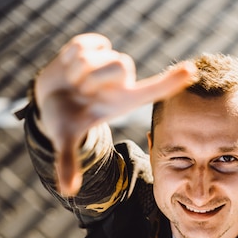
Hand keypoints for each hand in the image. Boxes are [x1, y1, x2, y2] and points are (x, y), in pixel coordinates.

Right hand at [35, 33, 196, 194]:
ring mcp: (109, 60)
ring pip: (99, 57)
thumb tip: (68, 192)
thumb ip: (68, 163)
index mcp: (123, 101)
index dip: (171, 81)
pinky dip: (70, 56)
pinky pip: (84, 45)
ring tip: (74, 83)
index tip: (192, 71)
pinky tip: (69, 67)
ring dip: (78, 71)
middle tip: (81, 92)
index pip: (154, 90)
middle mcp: (121, 81)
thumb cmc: (63, 119)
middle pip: (121, 66)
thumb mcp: (66, 139)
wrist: (45, 98)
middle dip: (94, 79)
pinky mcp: (95, 45)